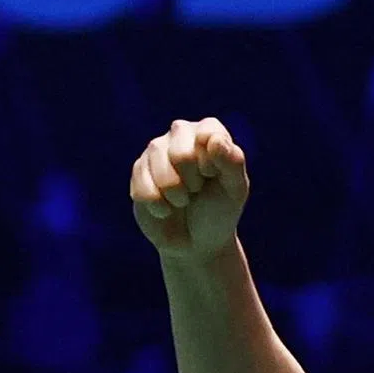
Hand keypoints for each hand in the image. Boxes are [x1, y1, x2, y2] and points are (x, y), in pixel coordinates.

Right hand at [130, 118, 249, 261]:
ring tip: (184, 201)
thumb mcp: (235, 189)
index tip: (213, 176)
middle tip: (198, 190)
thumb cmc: (220, 210)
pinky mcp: (138, 170)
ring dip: (176, 194)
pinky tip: (166, 209)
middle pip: (181, 154)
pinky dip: (158, 205)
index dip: (211, 162)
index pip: (208, 132)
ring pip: (159, 168)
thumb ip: (232, 162)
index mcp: (209, 131)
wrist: (197, 241)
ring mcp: (156, 150)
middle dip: (193, 182)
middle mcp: (181, 134)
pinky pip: (143, 186)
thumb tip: (214, 139)